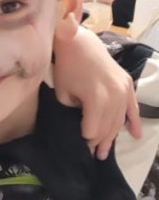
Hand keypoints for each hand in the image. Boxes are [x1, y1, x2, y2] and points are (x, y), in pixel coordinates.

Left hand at [53, 25, 140, 158]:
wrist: (80, 44)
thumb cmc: (66, 69)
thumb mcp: (64, 96)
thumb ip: (75, 113)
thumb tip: (83, 127)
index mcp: (96, 99)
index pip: (93, 130)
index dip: (85, 139)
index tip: (80, 146)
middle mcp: (114, 95)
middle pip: (108, 127)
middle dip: (99, 142)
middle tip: (94, 155)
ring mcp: (123, 89)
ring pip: (119, 120)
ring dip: (113, 137)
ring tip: (105, 152)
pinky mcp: (128, 84)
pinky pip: (133, 107)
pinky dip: (134, 122)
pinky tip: (135, 135)